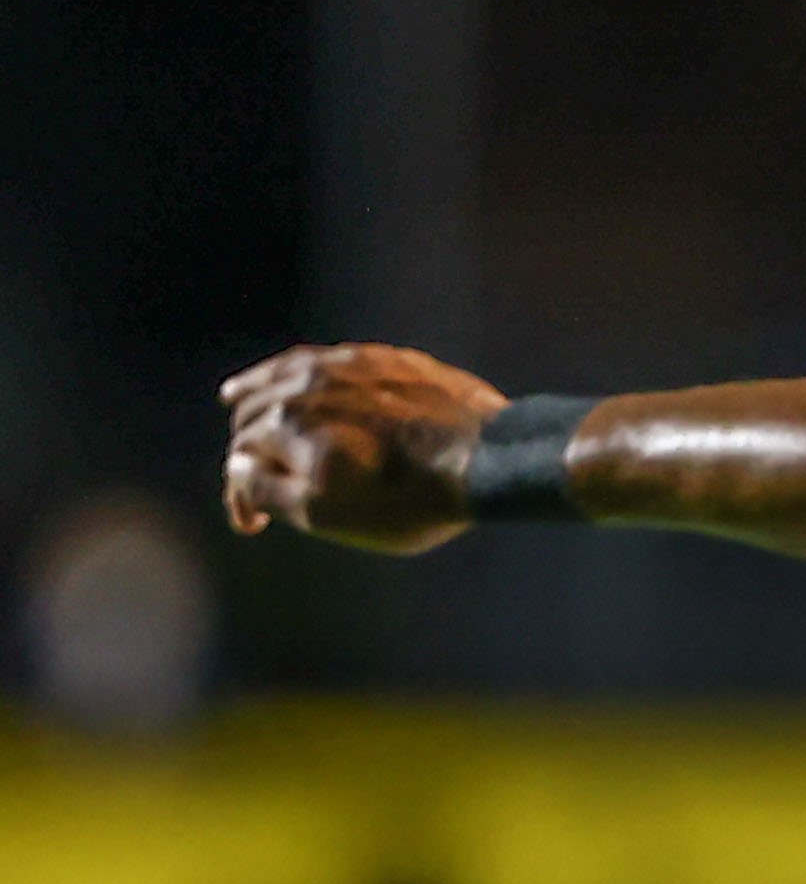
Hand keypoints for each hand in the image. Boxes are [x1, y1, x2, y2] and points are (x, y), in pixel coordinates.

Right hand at [219, 343, 506, 554]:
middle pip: (256, 409)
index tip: (253, 525)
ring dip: (259, 390)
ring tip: (237, 398)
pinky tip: (307, 377)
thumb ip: (268, 492)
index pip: (242, 455)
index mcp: (286, 421)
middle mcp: (310, 382)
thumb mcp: (326, 515)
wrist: (490, 461)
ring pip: (287, 371)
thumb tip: (237, 468)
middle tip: (250, 472)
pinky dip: (306, 371)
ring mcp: (353, 364)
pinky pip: (332, 358)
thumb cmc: (405, 500)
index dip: (240, 496)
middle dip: (246, 445)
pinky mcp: (391, 360)